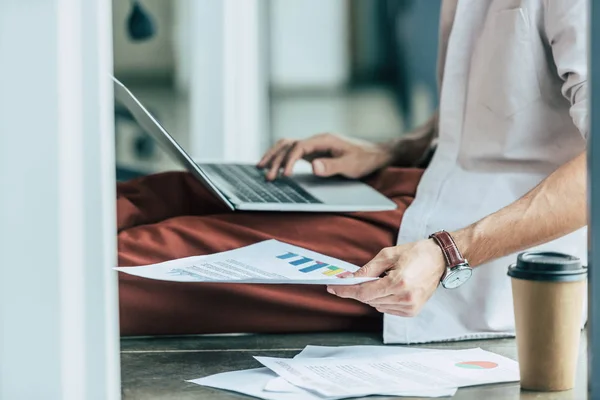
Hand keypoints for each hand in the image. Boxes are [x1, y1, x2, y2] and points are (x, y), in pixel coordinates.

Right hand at [257, 133, 391, 180]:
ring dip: (275, 156)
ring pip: (287, 145)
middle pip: (289, 144)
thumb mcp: (351, 165)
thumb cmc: (364, 160)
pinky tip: (274, 166)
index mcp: (323, 140)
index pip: (299, 147)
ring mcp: (314, 145)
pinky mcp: (314, 152)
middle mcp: (316, 140)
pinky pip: (292, 151)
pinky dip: (281, 157)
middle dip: (276, 159)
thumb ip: (332, 166)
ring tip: (261, 168)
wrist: (375, 154)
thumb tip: (312, 166)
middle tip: (267, 176)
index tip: (285, 175)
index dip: (289, 160)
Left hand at [327, 240, 445, 316]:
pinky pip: (387, 309)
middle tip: (352, 280)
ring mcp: (410, 307)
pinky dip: (382, 300)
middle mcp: (404, 298)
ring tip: (382, 280)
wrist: (440, 259)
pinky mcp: (412, 311)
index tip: (333, 288)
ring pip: (377, 306)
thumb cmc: (415, 253)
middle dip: (358, 290)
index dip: (346, 291)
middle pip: (369, 300)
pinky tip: (389, 288)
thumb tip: (350, 278)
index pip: (364, 292)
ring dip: (372, 295)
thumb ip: (367, 269)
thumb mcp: (388, 255)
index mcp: (398, 282)